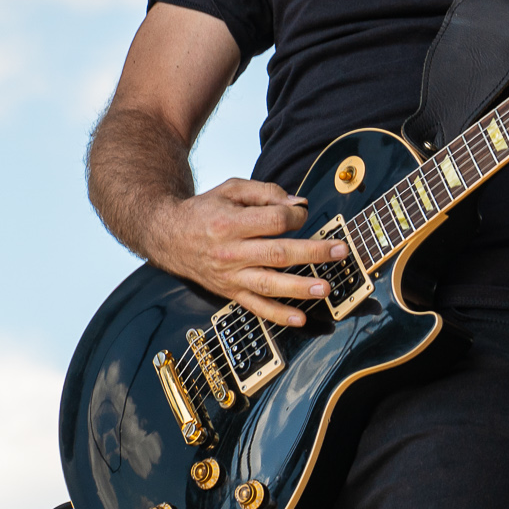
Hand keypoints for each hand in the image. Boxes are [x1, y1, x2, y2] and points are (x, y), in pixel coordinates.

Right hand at [145, 178, 348, 326]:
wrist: (168, 236)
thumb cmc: (205, 210)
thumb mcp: (231, 190)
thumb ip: (266, 193)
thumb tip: (299, 204)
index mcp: (230, 223)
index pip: (274, 221)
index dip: (296, 216)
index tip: (303, 214)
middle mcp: (230, 252)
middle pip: (278, 253)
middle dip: (313, 252)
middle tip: (340, 251)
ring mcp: (230, 276)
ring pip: (269, 284)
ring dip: (300, 288)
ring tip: (325, 288)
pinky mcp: (229, 291)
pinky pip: (256, 307)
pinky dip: (278, 315)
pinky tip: (300, 318)